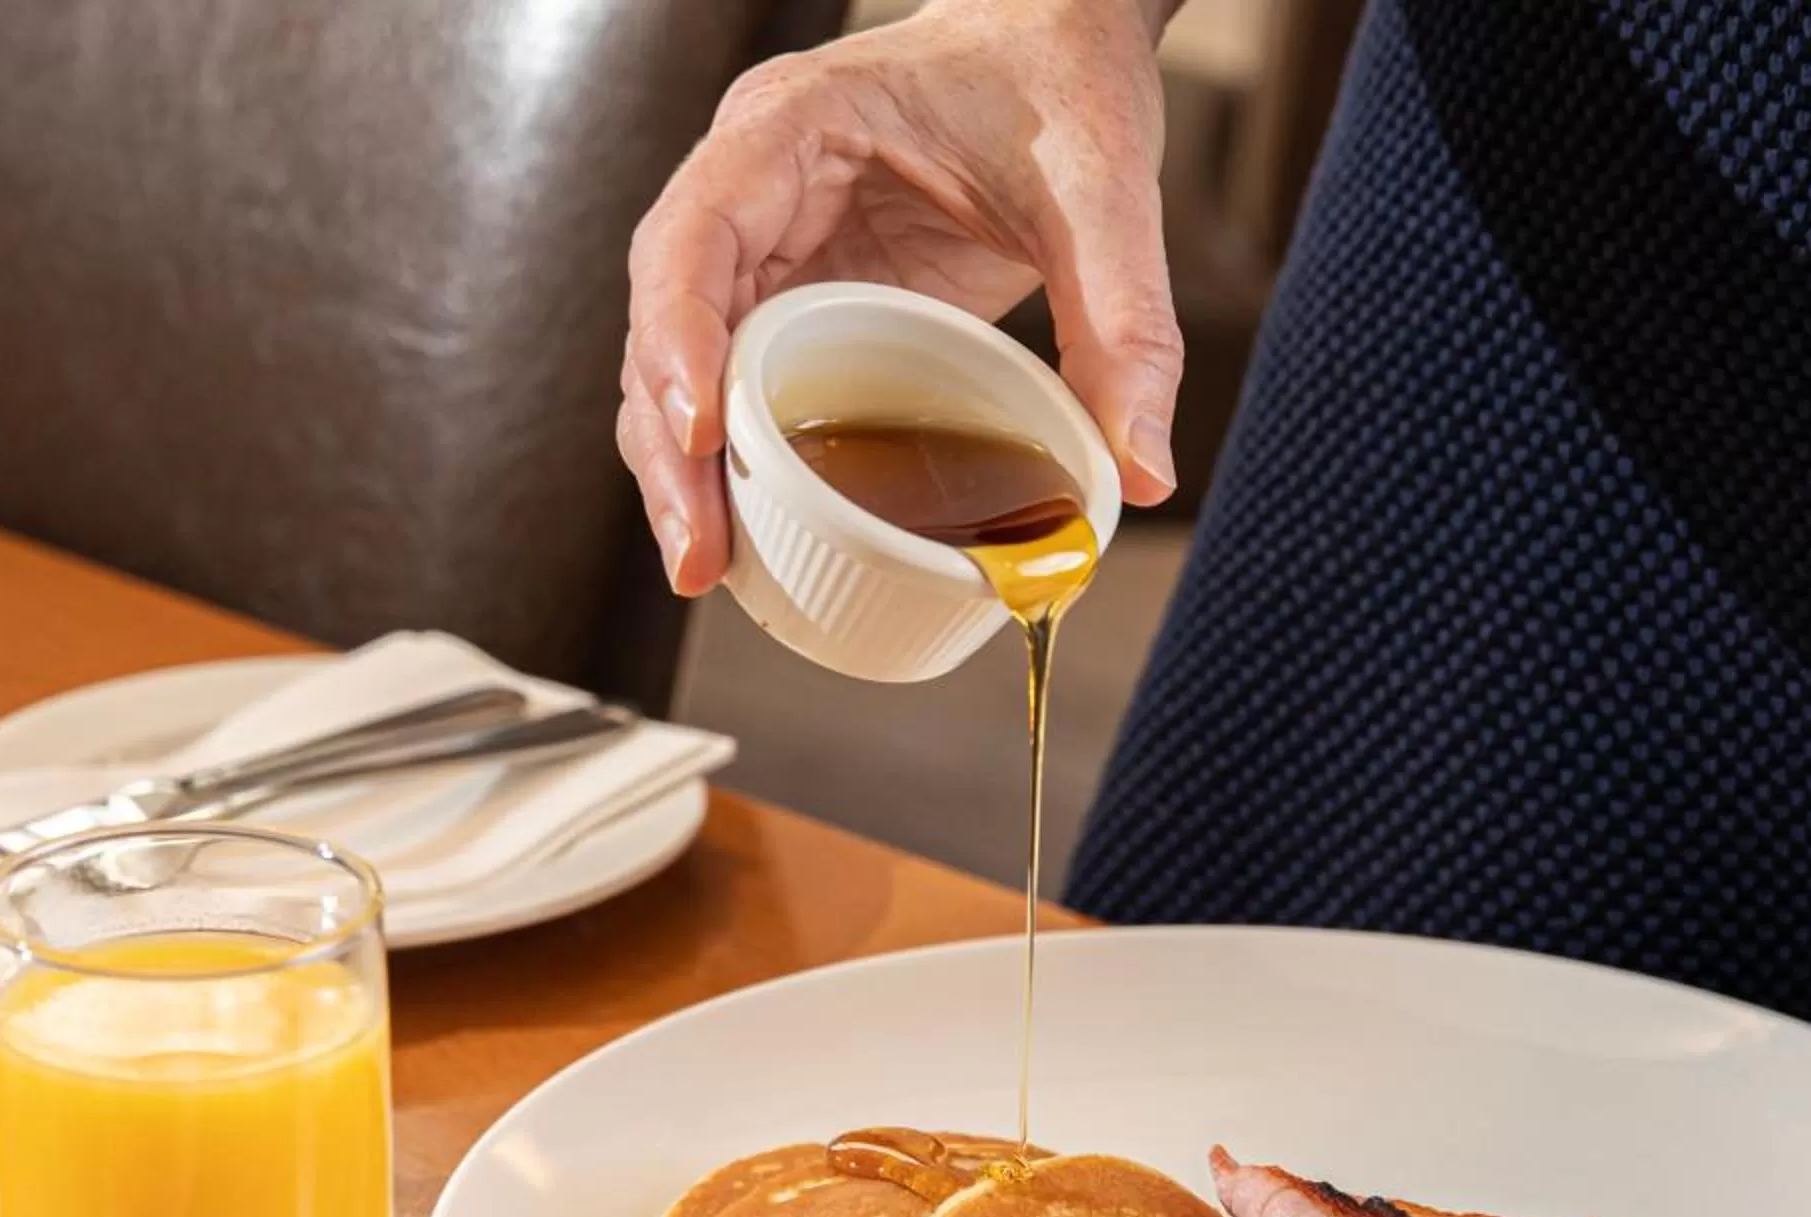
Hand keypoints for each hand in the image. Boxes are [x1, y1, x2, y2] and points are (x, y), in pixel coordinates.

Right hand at [621, 0, 1179, 594]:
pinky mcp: (801, 293)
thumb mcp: (1105, 196)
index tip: (700, 435)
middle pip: (664, 318)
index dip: (676, 337)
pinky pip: (742, 377)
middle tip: (699, 558)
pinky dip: (738, 455)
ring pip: (685, 361)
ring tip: (709, 570)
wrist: (1058, 45)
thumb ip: (1128, 327)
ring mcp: (768, 243)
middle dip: (670, 443)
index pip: (693, 233)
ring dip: (686, 466)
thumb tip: (1146, 476)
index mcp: (790, 127)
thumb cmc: (1060, 86)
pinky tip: (747, 536)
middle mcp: (751, 185)